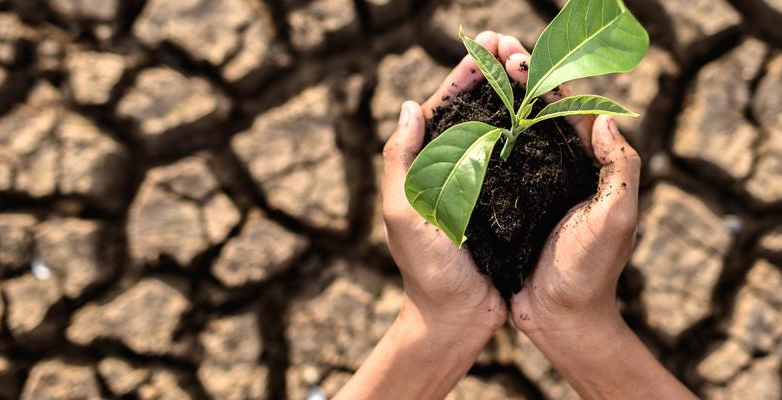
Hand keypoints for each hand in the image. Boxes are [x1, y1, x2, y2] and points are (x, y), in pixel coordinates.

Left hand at [382, 31, 513, 341]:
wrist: (456, 317)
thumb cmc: (426, 270)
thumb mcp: (403, 213)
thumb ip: (400, 160)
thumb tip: (409, 106)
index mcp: (425, 166)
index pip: (443, 108)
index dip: (464, 74)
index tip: (486, 45)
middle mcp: (453, 169)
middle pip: (474, 111)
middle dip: (493, 74)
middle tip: (516, 45)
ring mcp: (481, 184)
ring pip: (499, 128)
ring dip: (514, 96)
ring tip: (534, 67)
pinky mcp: (507, 202)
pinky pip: (519, 159)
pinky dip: (531, 133)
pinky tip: (548, 114)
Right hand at [502, 36, 694, 398]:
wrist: (560, 319)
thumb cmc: (589, 272)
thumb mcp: (616, 219)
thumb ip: (622, 170)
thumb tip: (608, 118)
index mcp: (588, 167)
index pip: (569, 110)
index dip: (545, 80)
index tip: (519, 56)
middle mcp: (560, 171)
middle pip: (538, 114)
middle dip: (517, 80)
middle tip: (493, 51)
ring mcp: (532, 188)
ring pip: (513, 134)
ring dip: (496, 103)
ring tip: (476, 75)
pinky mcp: (509, 207)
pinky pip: (494, 166)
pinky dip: (480, 141)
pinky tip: (460, 126)